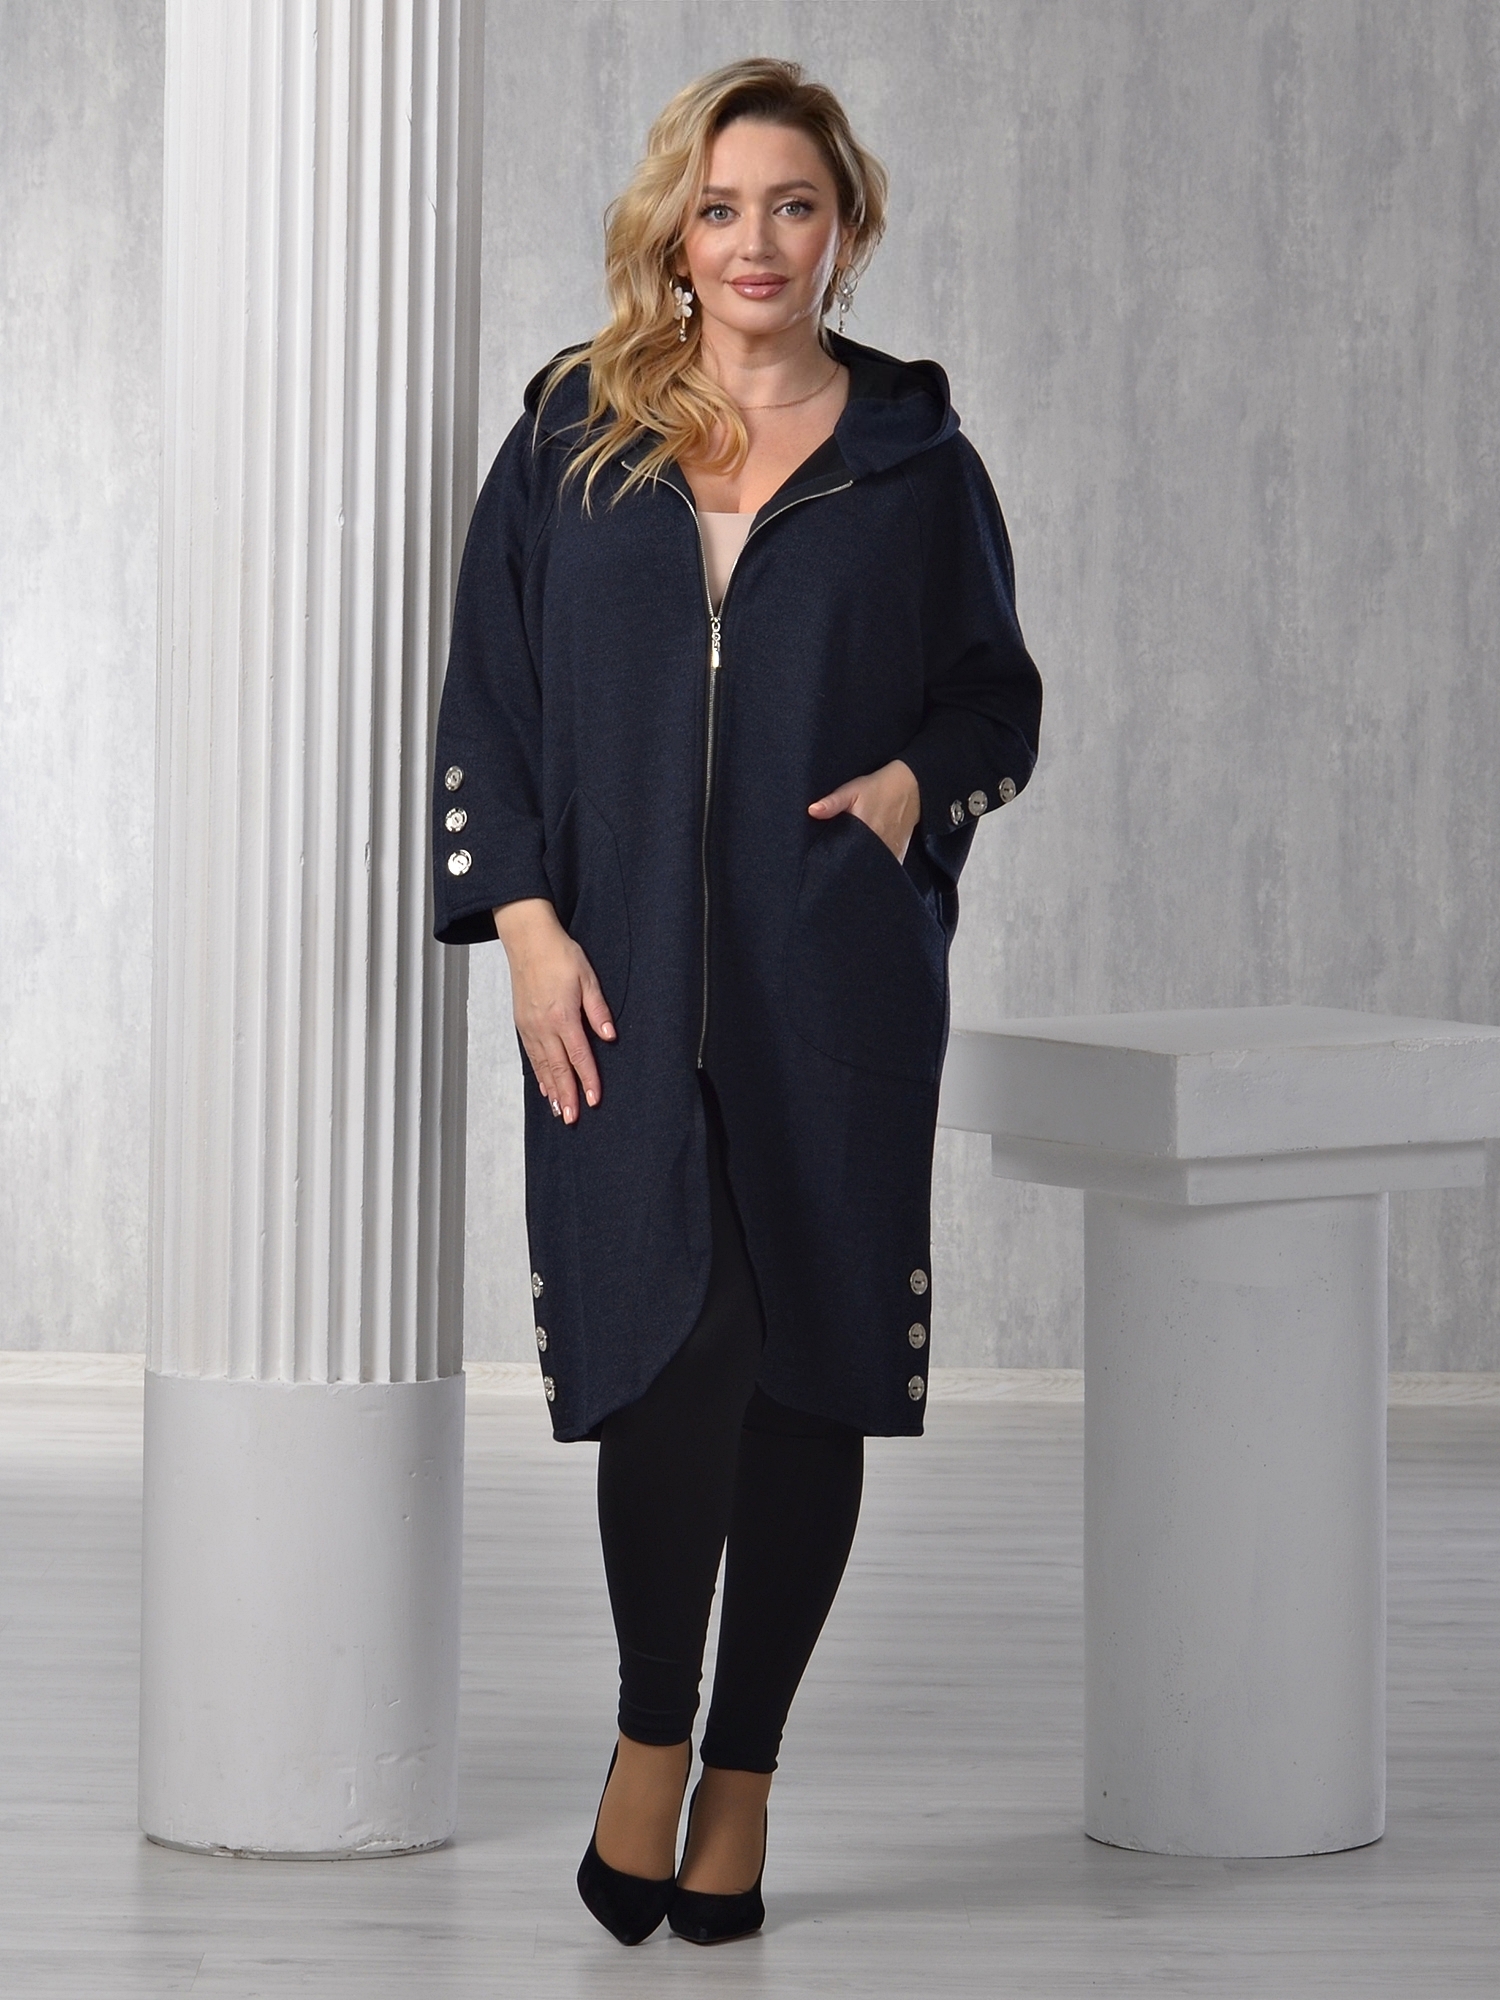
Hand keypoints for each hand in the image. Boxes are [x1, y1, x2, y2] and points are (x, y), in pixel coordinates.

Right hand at [493, 898, 614, 1123]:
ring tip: (560, 1111)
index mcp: (562, 1016)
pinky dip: (539, 1075)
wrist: (528, 940)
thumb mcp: (587, 978)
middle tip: (573, 1119)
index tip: (594, 1101)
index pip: (578, 1056)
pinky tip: (545, 1088)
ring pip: (542, 1066)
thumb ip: (598, 1010)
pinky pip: (532, 1056)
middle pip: (557, 1069)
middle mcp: (543, 1027)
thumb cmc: (560, 956)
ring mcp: (530, 1027)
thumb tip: (610, 1036)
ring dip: (552, 1091)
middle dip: (567, 1096)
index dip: (588, 1080)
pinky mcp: (522, 1024)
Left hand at [807, 757, 921, 861]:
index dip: (832, 863)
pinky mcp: (898, 856)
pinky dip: (874, 870)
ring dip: (859, 870)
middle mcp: (879, 847)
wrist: (910, 788)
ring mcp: (890, 854)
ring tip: (849, 865)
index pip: (844, 858)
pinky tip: (864, 865)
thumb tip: (811, 811)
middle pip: (856, 867)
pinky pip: (883, 869)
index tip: (823, 864)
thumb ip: (832, 802)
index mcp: (865, 832)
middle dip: (844, 869)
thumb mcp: (852, 790)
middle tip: (834, 865)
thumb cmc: (878, 789)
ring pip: (870, 871)